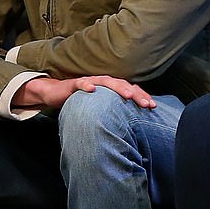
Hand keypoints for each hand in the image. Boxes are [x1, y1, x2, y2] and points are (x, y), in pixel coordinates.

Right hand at [12, 75, 154, 112]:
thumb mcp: (100, 108)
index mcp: (110, 89)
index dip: (142, 96)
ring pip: (106, 82)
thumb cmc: (81, 101)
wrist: (56, 94)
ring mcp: (89, 82)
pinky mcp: (74, 84)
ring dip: (118, 87)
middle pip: (122, 85)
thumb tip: (130, 127)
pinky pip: (81, 83)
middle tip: (147, 104)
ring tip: (128, 95)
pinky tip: (92, 90)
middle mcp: (102, 82)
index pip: (129, 90)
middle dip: (136, 94)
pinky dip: (86, 85)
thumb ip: (113, 112)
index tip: (153, 107)